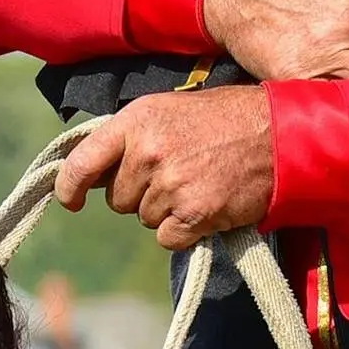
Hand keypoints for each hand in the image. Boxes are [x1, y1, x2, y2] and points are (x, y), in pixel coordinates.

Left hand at [55, 87, 274, 250]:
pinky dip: (184, 231)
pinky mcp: (194, 214)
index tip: (71, 200)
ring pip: (146, 219)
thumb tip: (96, 171)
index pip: (83, 160)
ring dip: (167, 211)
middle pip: (118, 200)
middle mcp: (149, 152)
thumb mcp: (170, 109)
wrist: (279, 134)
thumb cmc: (226, 120)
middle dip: (141, 194)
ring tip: (199, 183)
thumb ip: (132, 135)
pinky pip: (168, 238)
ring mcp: (171, 185)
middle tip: (178, 174)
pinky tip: (207, 206)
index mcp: (137, 120)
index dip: (69, 186)